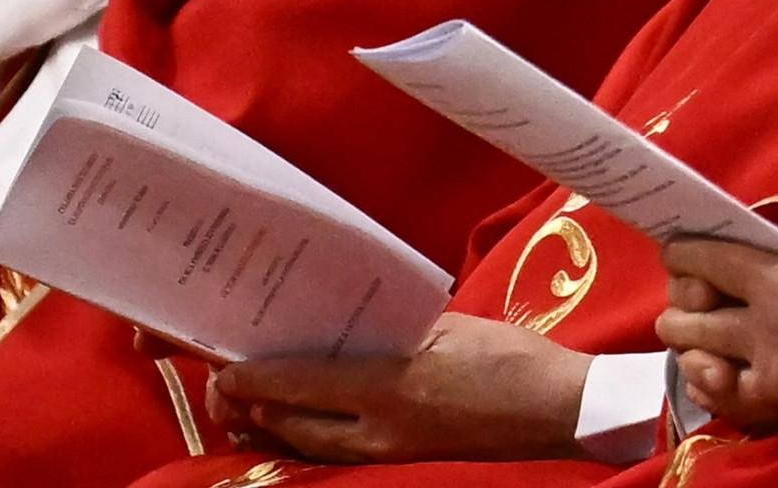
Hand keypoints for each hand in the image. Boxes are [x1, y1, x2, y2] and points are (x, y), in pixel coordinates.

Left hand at [205, 314, 590, 463]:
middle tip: (221, 385)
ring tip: (242, 409)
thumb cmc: (506, 356)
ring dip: (270, 429)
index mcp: (389, 385)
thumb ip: (390, 327)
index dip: (253, 378)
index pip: (299, 385)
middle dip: (249, 408)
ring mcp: (390, 450)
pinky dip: (304, 440)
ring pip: (307, 448)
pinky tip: (294, 426)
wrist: (555, 408)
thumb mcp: (445, 326)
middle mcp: (379, 429)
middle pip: (291, 425)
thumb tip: (342, 320)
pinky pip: (335, 454)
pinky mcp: (402, 457)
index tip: (221, 365)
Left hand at [655, 239, 777, 427]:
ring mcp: (767, 370)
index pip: (704, 260)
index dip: (681, 253)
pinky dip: (708, 383)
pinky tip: (711, 371)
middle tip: (692, 295)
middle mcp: (761, 325)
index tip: (679, 251)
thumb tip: (773, 247)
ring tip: (697, 334)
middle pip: (685, 313)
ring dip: (688, 342)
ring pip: (693, 356)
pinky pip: (720, 399)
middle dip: (680, 301)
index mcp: (777, 277)